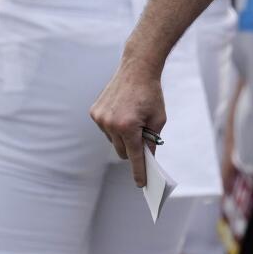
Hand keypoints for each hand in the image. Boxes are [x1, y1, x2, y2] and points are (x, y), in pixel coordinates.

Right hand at [89, 58, 165, 187]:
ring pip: (113, 141)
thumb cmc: (151, 94)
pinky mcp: (94, 113)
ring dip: (123, 137)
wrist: (137, 68)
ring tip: (132, 118)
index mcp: (128, 126)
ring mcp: (99, 119)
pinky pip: (106, 129)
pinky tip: (122, 112)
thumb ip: (152, 140)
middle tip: (142, 138)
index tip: (142, 184)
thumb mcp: (158, 119)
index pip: (134, 156)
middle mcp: (110, 124)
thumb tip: (146, 159)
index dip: (139, 171)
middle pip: (122, 152)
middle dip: (133, 149)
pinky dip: (114, 127)